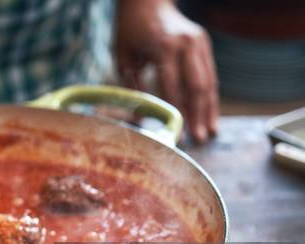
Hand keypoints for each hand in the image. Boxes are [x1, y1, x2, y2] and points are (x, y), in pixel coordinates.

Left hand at [115, 0, 217, 141]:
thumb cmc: (130, 31)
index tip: (178, 133)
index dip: (177, 112)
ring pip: (208, 81)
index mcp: (164, 48)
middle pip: (197, 87)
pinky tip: (210, 113)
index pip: (173, 87)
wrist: (148, 0)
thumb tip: (141, 119)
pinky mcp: (204, 44)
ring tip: (210, 132)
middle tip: (198, 139)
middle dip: (198, 115)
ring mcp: (199, 43)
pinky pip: (209, 74)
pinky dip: (210, 95)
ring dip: (209, 109)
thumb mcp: (124, 58)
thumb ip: (132, 87)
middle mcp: (186, 44)